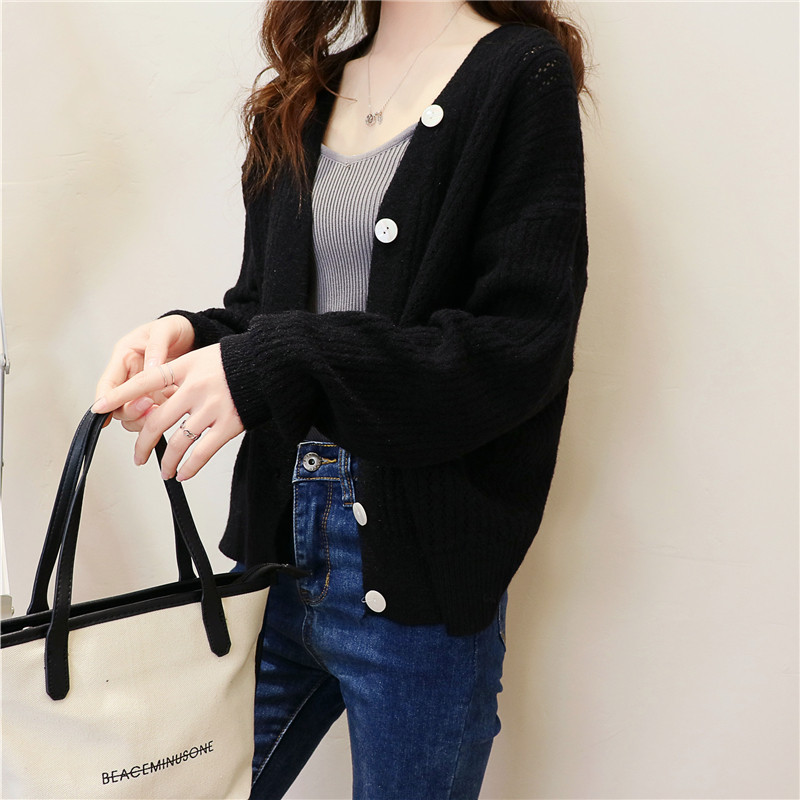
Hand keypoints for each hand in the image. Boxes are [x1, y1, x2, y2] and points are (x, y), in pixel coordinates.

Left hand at [91, 344, 243, 480]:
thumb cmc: (233, 362)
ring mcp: (211, 408)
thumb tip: (152, 405)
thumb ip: (176, 378)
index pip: (143, 382)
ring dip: (167, 462)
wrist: (269, 365)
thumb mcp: (199, 359)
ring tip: (164, 472)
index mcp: (184, 368)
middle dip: (142, 444)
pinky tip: (184, 473)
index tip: (99, 407)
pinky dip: (190, 466)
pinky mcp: (228, 425)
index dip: (119, 395)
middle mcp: (194, 388)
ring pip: (177, 442)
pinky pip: (202, 452)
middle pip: (156, 421)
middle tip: (138, 456)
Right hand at [94, 316, 195, 430]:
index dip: (104, 400)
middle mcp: (131, 377)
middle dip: (131, 410)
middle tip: (150, 404)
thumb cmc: (175, 329)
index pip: (108, 384)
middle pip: (118, 405)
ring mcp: (144, 390)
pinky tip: (174, 407)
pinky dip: (161, 417)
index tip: (103, 410)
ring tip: (162, 409)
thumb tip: (149, 369)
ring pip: (134, 415)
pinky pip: (154, 416)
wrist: (195, 334)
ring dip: (145, 418)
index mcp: (125, 358)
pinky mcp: (159, 398)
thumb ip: (156, 347)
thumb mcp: (165, 329)